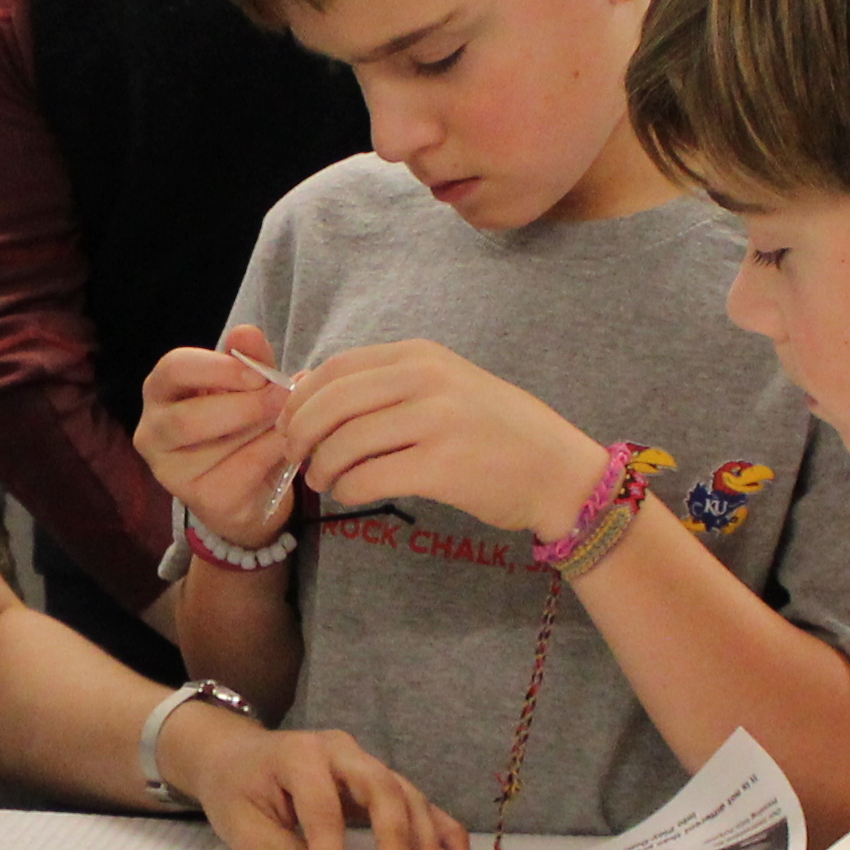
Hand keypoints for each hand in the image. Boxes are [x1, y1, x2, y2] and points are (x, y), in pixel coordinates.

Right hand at [137, 324, 299, 551]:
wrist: (252, 489)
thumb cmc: (242, 425)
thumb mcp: (248, 386)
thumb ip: (248, 359)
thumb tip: (246, 333)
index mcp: (159, 392)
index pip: (173, 369)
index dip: (217, 369)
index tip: (257, 374)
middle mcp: (152, 433)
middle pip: (186, 419)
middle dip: (244, 406)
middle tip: (284, 397)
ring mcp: (170, 472)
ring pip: (214, 448)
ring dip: (262, 429)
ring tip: (289, 420)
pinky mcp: (200, 499)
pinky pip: (240, 471)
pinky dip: (271, 453)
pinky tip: (288, 446)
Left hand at [166, 709, 477, 849]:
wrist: (233, 755)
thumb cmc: (235, 791)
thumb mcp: (246, 830)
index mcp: (300, 757)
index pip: (324, 814)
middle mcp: (341, 752)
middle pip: (384, 792)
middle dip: (397, 843)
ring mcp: (365, 762)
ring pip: (409, 798)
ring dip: (427, 845)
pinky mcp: (379, 780)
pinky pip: (417, 802)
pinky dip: (442, 832)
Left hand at [285, 341, 612, 542]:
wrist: (558, 471)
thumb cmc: (496, 432)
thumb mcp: (444, 385)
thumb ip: (385, 384)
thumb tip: (308, 386)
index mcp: (421, 356)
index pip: (336, 368)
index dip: (301, 398)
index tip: (290, 423)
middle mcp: (426, 381)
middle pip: (331, 403)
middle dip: (300, 433)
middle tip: (297, 456)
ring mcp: (435, 422)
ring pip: (344, 443)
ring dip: (323, 467)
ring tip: (325, 480)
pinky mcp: (441, 468)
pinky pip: (368, 479)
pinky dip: (348, 489)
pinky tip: (352, 493)